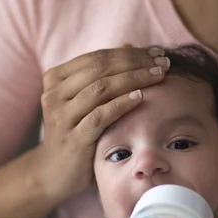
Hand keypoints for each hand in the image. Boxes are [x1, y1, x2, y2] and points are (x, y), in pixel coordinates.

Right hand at [39, 47, 169, 199]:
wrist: (55, 172)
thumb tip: (129, 45)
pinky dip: (122, 104)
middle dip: (135, 62)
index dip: (129, 53)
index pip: (97, 57)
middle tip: (163, 62)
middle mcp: (54, 94)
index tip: (157, 53)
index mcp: (55, 78)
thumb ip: (102, 76)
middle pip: (100, 68)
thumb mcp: (85, 101)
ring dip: (134, 79)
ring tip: (159, 75)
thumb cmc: (76, 132)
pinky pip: (100, 115)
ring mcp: (61, 116)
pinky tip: (141, 97)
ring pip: (100, 88)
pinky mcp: (72, 138)